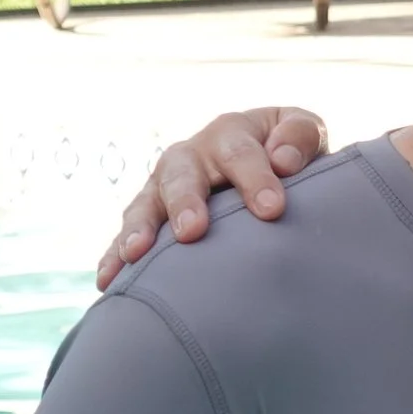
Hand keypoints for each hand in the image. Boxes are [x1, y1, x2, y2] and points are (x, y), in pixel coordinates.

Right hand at [95, 107, 330, 288]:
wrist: (267, 161)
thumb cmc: (289, 152)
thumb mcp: (304, 133)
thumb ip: (301, 136)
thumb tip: (283, 158)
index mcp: (231, 133)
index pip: (241, 154)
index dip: (255, 180)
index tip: (272, 210)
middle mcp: (191, 157)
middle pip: (182, 175)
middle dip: (186, 202)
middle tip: (193, 231)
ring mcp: (164, 186)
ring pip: (146, 203)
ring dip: (140, 228)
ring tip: (137, 253)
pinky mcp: (151, 215)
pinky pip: (128, 234)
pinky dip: (115, 255)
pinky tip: (108, 281)